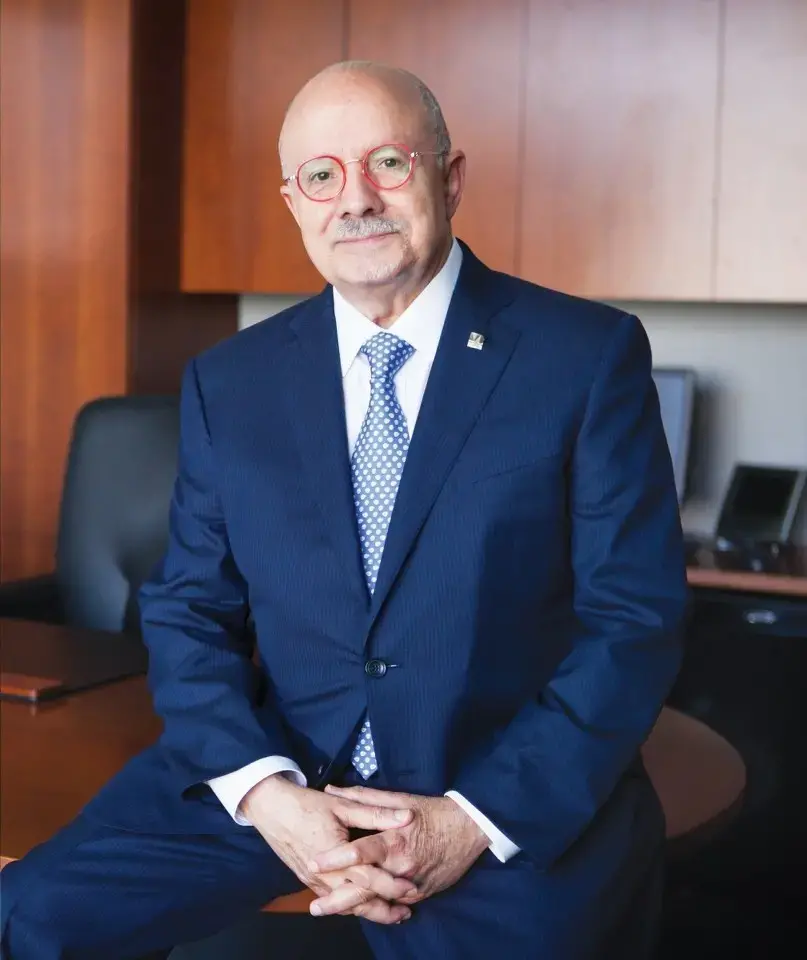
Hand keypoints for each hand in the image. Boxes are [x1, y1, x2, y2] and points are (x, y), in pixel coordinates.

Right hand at [241, 775, 416, 923]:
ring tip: (392, 914)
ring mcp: (314, 882)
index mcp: (335, 856)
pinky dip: (350, 906)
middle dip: (384, 909)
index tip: (413, 889)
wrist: (270, 809)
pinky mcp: (308, 883)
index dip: (392, 885)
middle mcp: (324, 876)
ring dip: (368, 910)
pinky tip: (363, 905)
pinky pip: (333, 900)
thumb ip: (376, 813)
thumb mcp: (343, 805)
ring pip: (345, 905)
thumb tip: (407, 817)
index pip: (369, 878)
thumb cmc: (307, 805)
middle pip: (358, 901)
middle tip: (407, 912)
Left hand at [307, 785, 489, 915]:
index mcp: (395, 840)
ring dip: (353, 907)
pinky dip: (377, 907)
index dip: (337, 858)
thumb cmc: (433, 811)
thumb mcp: (401, 799)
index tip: (314, 863)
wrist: (471, 829)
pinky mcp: (421, 894)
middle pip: (366, 887)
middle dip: (338, 899)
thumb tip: (334, 788)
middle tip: (315, 907)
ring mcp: (412, 884)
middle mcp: (402, 866)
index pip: (361, 852)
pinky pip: (395, 904)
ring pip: (379, 901)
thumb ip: (365, 798)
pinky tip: (358, 911)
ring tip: (328, 910)